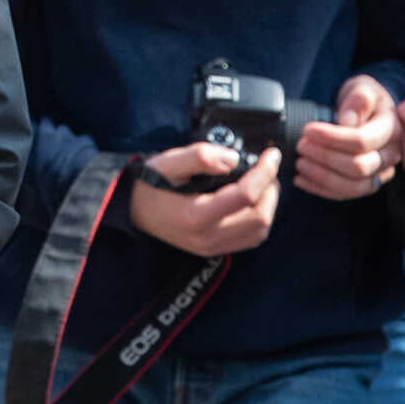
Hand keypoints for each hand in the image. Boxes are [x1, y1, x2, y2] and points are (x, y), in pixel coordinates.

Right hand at [127, 144, 280, 256]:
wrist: (134, 209)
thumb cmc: (151, 183)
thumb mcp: (170, 161)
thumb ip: (201, 156)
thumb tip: (233, 159)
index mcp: (196, 214)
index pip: (246, 195)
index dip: (265, 172)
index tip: (270, 154)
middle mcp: (206, 237)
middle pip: (259, 217)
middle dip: (270, 189)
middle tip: (267, 169)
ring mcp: (211, 247)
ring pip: (259, 231)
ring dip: (268, 205)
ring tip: (262, 183)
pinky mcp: (214, 249)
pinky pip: (250, 239)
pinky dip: (259, 219)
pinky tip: (252, 201)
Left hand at [294, 75, 399, 199]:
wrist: (368, 112)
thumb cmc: (363, 99)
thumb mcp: (362, 88)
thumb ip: (358, 99)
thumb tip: (347, 121)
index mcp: (391, 129)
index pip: (363, 141)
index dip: (333, 138)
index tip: (308, 130)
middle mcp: (391, 155)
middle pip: (359, 167)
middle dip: (325, 158)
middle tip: (301, 146)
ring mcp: (381, 173)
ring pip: (353, 186)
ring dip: (322, 177)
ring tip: (301, 163)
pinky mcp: (367, 185)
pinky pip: (346, 195)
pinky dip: (321, 189)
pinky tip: (301, 179)